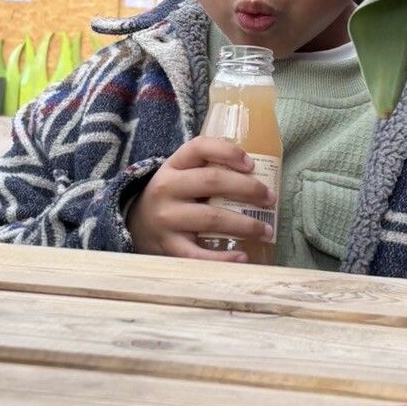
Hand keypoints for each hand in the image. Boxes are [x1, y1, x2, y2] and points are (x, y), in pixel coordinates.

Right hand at [128, 136, 274, 260]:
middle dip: (248, 189)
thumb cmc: (172, 197)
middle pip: (213, 181)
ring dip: (245, 224)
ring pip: (212, 218)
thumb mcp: (180, 173)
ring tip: (266, 230)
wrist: (136, 225)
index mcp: (173, 165)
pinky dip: (223, 258)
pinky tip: (243, 257)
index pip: (199, 147)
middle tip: (271, 199)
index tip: (252, 165)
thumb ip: (207, 167)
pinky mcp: (168, 246)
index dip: (228, 152)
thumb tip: (257, 171)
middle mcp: (167, 188)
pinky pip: (198, 254)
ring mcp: (166, 218)